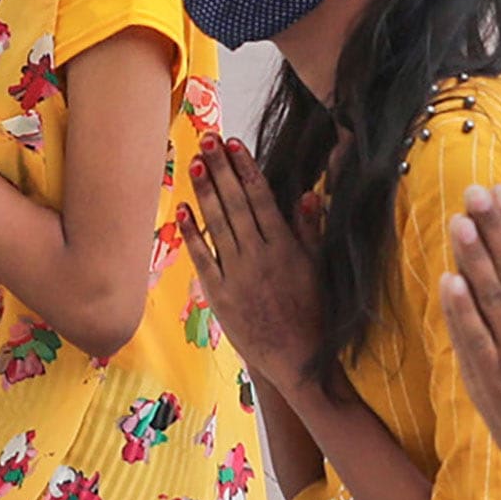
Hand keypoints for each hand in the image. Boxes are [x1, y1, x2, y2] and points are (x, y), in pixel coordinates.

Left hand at [182, 138, 326, 384]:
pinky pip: (202, 258)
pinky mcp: (219, 295)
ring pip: (217, 224)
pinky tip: (182, 210)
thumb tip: (309, 193)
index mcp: (285, 246)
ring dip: (204, 191)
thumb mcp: (319, 268)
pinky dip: (191, 233)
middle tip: (206, 140)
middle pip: (235, 203)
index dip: (246, 168)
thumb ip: (310, 230)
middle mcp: (259, 256)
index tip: (234, 144)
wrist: (297, 359)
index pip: (261, 197)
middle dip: (220, 169)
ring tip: (194, 162)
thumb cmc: (313, 313)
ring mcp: (237, 274)